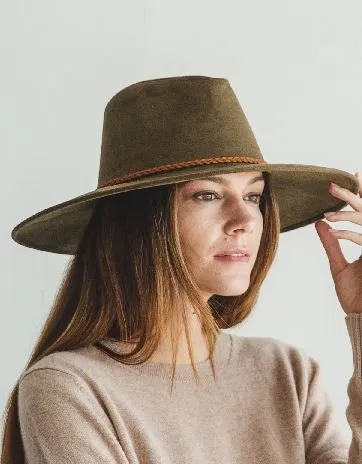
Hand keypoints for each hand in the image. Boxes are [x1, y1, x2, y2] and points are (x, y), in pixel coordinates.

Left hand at [315, 171, 361, 314]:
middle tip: (336, 182)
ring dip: (348, 213)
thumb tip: (320, 222)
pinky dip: (347, 234)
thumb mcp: (339, 266)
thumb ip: (332, 243)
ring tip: (330, 205)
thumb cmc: (355, 296)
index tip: (350, 178)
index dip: (357, 196)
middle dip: (353, 195)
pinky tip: (332, 229)